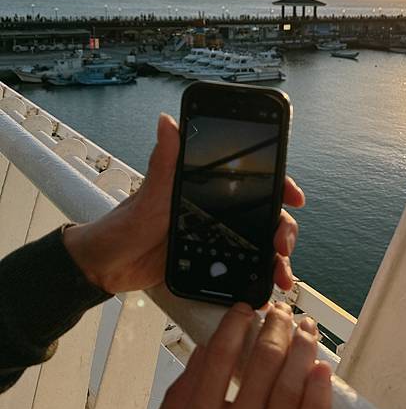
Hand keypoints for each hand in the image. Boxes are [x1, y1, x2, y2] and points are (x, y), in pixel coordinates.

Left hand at [64, 113, 304, 293]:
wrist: (106, 267)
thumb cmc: (125, 225)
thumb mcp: (149, 194)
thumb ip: (164, 161)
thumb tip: (167, 121)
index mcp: (207, 189)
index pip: (253, 181)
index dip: (279, 185)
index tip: (294, 197)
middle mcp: (218, 210)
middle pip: (265, 214)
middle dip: (283, 228)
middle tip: (283, 245)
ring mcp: (218, 237)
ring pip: (260, 242)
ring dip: (278, 257)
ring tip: (282, 276)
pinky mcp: (214, 262)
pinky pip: (246, 267)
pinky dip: (261, 276)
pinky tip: (267, 287)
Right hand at [152, 302, 331, 408]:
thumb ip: (181, 394)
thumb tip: (204, 350)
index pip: (219, 358)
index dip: (234, 326)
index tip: (244, 308)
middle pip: (260, 365)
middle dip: (275, 329)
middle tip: (281, 312)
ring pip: (289, 388)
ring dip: (302, 351)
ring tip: (306, 328)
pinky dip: (318, 395)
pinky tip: (322, 370)